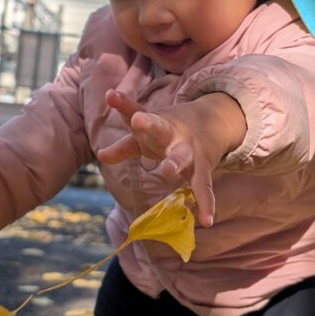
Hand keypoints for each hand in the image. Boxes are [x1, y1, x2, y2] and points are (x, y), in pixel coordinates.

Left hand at [97, 89, 246, 226]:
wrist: (213, 121)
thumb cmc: (170, 131)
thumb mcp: (147, 136)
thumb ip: (124, 146)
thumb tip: (101, 155)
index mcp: (156, 124)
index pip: (136, 113)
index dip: (124, 106)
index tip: (110, 95)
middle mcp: (172, 134)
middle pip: (160, 129)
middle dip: (149, 125)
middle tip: (138, 121)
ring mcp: (189, 150)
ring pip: (182, 156)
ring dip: (174, 163)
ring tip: (167, 171)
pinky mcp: (202, 168)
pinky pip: (203, 186)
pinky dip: (206, 203)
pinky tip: (207, 220)